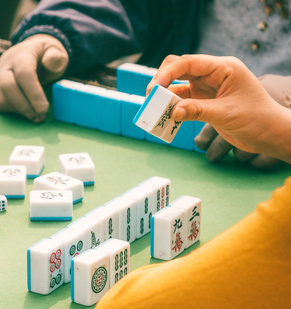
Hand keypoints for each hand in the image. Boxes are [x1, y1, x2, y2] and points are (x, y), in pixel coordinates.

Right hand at [0, 34, 68, 121]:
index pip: (24, 74)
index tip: (45, 109)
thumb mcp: (55, 51)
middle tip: (40, 117)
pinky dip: (15, 111)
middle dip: (25, 106)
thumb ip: (56, 57)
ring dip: (20, 111)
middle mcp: (5, 65)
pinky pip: (1, 104)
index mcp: (21, 55)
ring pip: (2, 98)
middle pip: (7, 86)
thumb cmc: (44, 55)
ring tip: (37, 116)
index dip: (34, 94)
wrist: (26, 53)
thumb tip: (51, 63)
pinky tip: (27, 110)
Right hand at [149, 54, 290, 164]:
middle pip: (179, 68)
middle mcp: (213, 74)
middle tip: (151, 99)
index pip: (189, 62)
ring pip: (177, 86)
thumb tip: (172, 112)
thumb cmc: (257, 119)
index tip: (154, 88)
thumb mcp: (226, 114)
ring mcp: (207, 87)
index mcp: (223, 68)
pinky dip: (172, 108)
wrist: (270, 134)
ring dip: (165, 97)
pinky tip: (164, 118)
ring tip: (154, 111)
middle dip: (162, 81)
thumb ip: (197, 110)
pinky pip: (182, 101)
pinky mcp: (204, 101)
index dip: (168, 73)